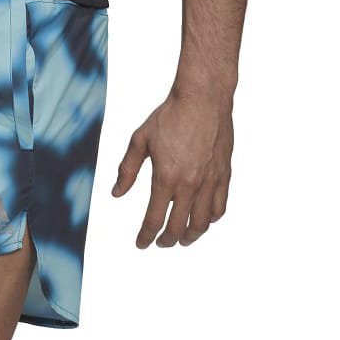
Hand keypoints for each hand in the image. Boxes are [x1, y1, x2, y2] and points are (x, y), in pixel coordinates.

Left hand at [112, 88, 233, 247]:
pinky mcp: (224, 174)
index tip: (141, 243)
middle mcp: (189, 184)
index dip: (145, 237)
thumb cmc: (171, 115)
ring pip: (202, 224)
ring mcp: (209, 181)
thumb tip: (116, 193)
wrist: (203, 96)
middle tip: (161, 243)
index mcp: (166, 178)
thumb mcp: (140, 140)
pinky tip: (203, 220)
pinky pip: (220, 208)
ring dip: (191, 236)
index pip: (153, 221)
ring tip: (183, 238)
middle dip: (167, 241)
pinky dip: (211, 220)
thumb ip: (127, 170)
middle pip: (178, 229)